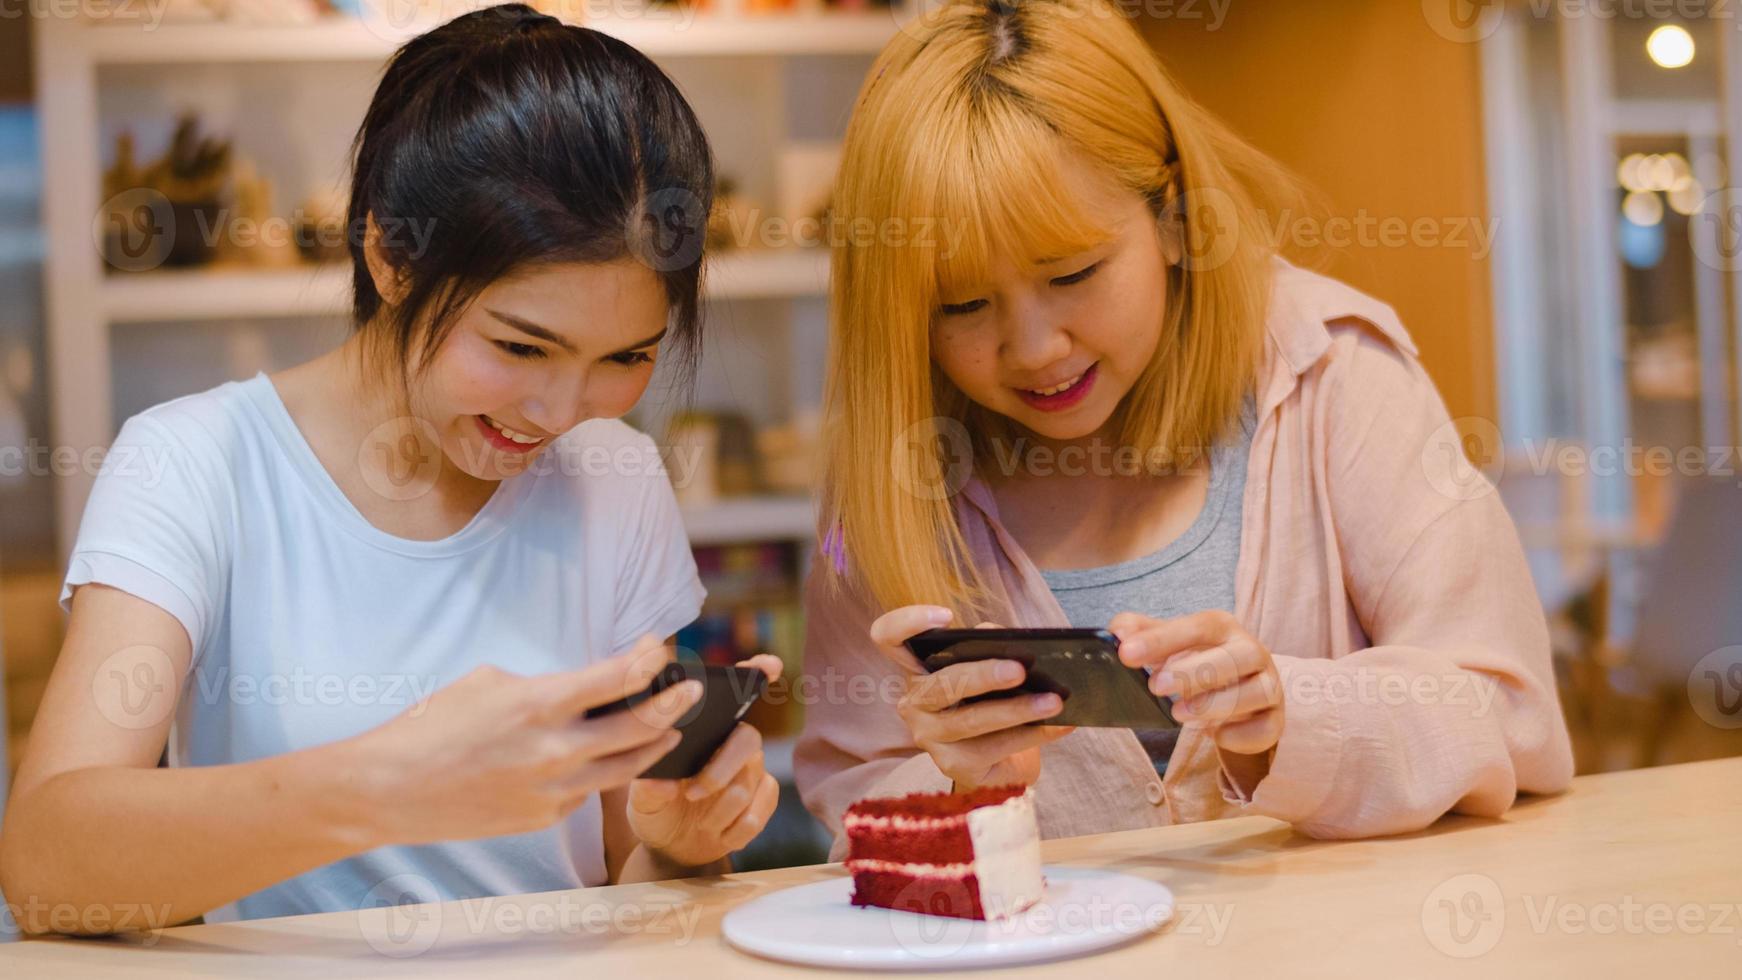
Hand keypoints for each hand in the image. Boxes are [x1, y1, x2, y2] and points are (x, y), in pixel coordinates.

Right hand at [353, 634, 698, 845]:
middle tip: (691, 692)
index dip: (648, 660)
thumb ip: (546, 686)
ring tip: (668, 731)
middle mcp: (554, 749)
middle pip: (637, 726)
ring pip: (625, 768)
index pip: (616, 678)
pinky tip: (605, 761)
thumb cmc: (433, 725)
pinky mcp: (544, 817)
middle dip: (672, 705)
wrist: (390, 790)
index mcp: (539, 704)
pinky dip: (599, 773)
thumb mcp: (488, 682)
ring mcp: (552, 789)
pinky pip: (587, 792)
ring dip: (651, 746)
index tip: (661, 650)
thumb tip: (585, 688)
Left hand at [627, 654, 783, 867]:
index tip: (769, 664)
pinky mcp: (764, 798)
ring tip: (699, 821)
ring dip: (719, 811)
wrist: (671, 846)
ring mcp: (753, 769)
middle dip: (721, 769)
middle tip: (694, 793)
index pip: (733, 694)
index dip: (756, 674)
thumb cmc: (655, 807)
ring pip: (749, 782)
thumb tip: (663, 782)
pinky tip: (719, 834)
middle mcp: (733, 740)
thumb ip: (647, 788)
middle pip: (748, 739)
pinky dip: (735, 829)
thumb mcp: (640, 798)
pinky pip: (760, 810)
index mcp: (705, 728)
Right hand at [870, 605, 1074, 791]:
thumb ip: (989, 648)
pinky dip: (1034, 734)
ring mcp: (929, 736)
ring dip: (1018, 710)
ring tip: (1053, 701)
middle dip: (983, 675)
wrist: (998, 759)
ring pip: (971, 721)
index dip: (907, 622)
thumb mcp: (988, 668)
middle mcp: (914, 702)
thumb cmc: (990, 701)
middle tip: (1021, 669)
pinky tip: (1063, 725)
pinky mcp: (954, 765)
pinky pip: (995, 748)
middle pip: (941, 684)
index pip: (888, 638)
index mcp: (917, 667)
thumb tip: (1005, 639)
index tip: (946, 616)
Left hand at [1110, 610, 1283, 756]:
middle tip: (1155, 686)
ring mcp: (1268, 685)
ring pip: (1254, 693)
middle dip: (1191, 673)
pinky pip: (1265, 729)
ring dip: (1214, 705)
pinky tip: (1216, 735)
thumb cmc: (1197, 661)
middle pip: (1231, 658)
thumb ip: (1140, 633)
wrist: (1237, 690)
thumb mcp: (1167, 643)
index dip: (1162, 639)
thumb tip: (1117, 633)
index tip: (1126, 653)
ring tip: (1179, 714)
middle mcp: (1252, 651)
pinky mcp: (1275, 719)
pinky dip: (1240, 735)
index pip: (1197, 626)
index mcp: (1223, 627)